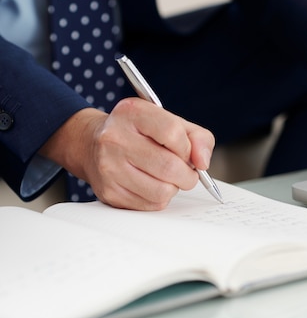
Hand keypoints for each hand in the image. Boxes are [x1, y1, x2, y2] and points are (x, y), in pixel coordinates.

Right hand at [39, 99, 215, 209]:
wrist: (92, 144)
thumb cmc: (140, 133)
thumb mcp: (170, 122)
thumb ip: (197, 138)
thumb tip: (203, 162)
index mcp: (132, 113)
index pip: (172, 132)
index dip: (188, 148)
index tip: (187, 153)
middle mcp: (115, 138)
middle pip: (169, 166)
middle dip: (188, 175)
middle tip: (186, 172)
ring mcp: (109, 167)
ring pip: (163, 190)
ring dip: (174, 188)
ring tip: (168, 178)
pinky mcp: (109, 192)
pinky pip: (151, 204)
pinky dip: (160, 198)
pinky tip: (152, 185)